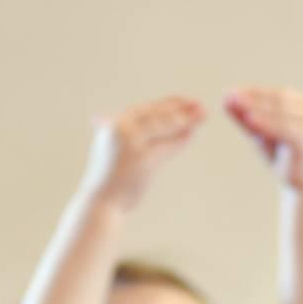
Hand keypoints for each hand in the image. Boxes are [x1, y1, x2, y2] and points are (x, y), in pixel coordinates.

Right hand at [79, 96, 207, 210]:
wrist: (101, 202)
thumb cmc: (113, 179)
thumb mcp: (124, 152)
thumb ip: (141, 137)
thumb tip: (178, 128)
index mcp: (112, 124)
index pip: (146, 109)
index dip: (169, 104)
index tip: (187, 101)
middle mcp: (119, 128)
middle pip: (156, 114)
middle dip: (181, 110)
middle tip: (201, 106)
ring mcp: (129, 142)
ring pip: (162, 125)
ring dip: (184, 120)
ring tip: (201, 115)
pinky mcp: (141, 158)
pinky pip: (165, 145)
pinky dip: (178, 140)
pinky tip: (190, 135)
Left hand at [225, 86, 302, 191]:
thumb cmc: (284, 156)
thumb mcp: (262, 134)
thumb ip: (246, 118)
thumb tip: (226, 98)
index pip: (276, 94)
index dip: (253, 92)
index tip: (231, 91)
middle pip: (278, 101)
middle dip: (252, 98)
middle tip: (231, 96)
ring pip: (280, 114)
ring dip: (257, 108)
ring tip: (236, 104)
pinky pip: (284, 129)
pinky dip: (266, 123)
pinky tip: (249, 120)